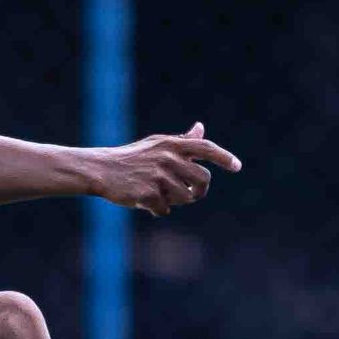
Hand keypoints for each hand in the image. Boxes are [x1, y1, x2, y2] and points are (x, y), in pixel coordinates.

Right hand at [95, 122, 240, 215]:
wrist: (101, 170)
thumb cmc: (131, 158)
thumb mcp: (156, 145)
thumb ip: (181, 141)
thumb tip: (201, 128)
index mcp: (171, 144)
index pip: (206, 148)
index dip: (224, 157)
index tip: (237, 167)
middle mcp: (167, 158)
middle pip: (202, 179)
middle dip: (199, 191)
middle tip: (191, 194)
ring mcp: (157, 176)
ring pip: (184, 198)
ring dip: (174, 201)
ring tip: (158, 195)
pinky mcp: (147, 193)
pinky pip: (165, 209)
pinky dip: (157, 210)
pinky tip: (144, 202)